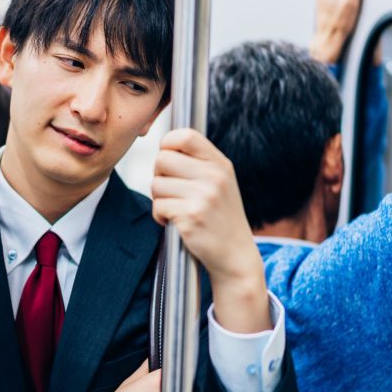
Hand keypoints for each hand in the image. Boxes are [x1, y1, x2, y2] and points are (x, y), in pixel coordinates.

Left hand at [151, 129, 269, 332]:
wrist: (235, 255)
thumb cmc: (220, 217)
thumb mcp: (220, 182)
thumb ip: (198, 162)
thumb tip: (165, 145)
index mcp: (220, 164)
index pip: (184, 135)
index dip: (167, 145)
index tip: (169, 163)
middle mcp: (214, 176)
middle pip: (162, 159)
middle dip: (159, 176)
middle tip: (170, 191)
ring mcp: (203, 196)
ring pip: (156, 184)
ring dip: (159, 199)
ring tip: (175, 209)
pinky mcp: (191, 217)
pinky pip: (158, 206)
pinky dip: (159, 216)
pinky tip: (173, 222)